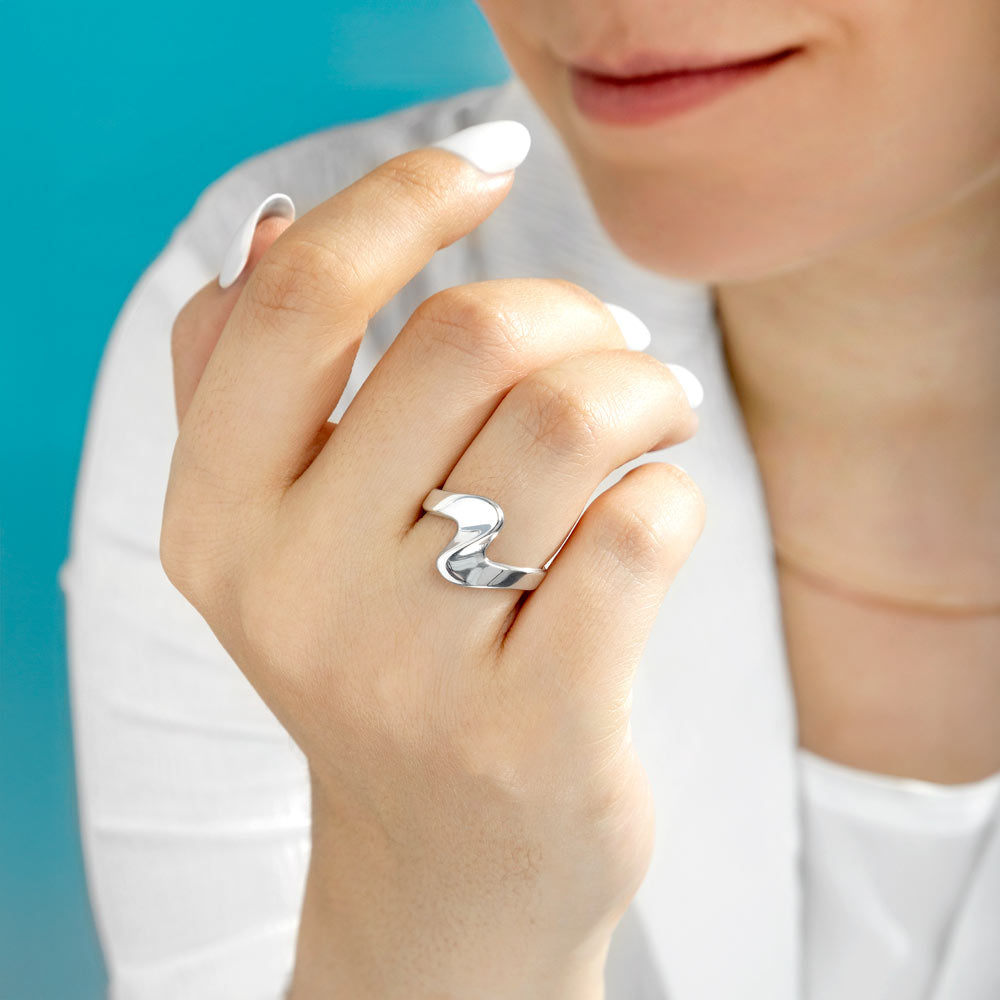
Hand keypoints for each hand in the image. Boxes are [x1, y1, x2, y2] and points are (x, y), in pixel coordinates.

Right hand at [164, 122, 704, 999]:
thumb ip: (240, 386)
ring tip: (656, 412)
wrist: (444, 874)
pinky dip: (676, 491)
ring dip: (645, 388)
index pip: (297, 303)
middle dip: (574, 315)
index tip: (484, 158)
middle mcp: (300, 593)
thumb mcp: (275, 543)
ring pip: (570, 419)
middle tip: (611, 352)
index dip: (402, 196)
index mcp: (221, 523)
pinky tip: (656, 517)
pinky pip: (644, 526)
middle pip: (470, 340)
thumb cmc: (381, 671)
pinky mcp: (541, 728)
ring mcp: (419, 670)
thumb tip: (270, 232)